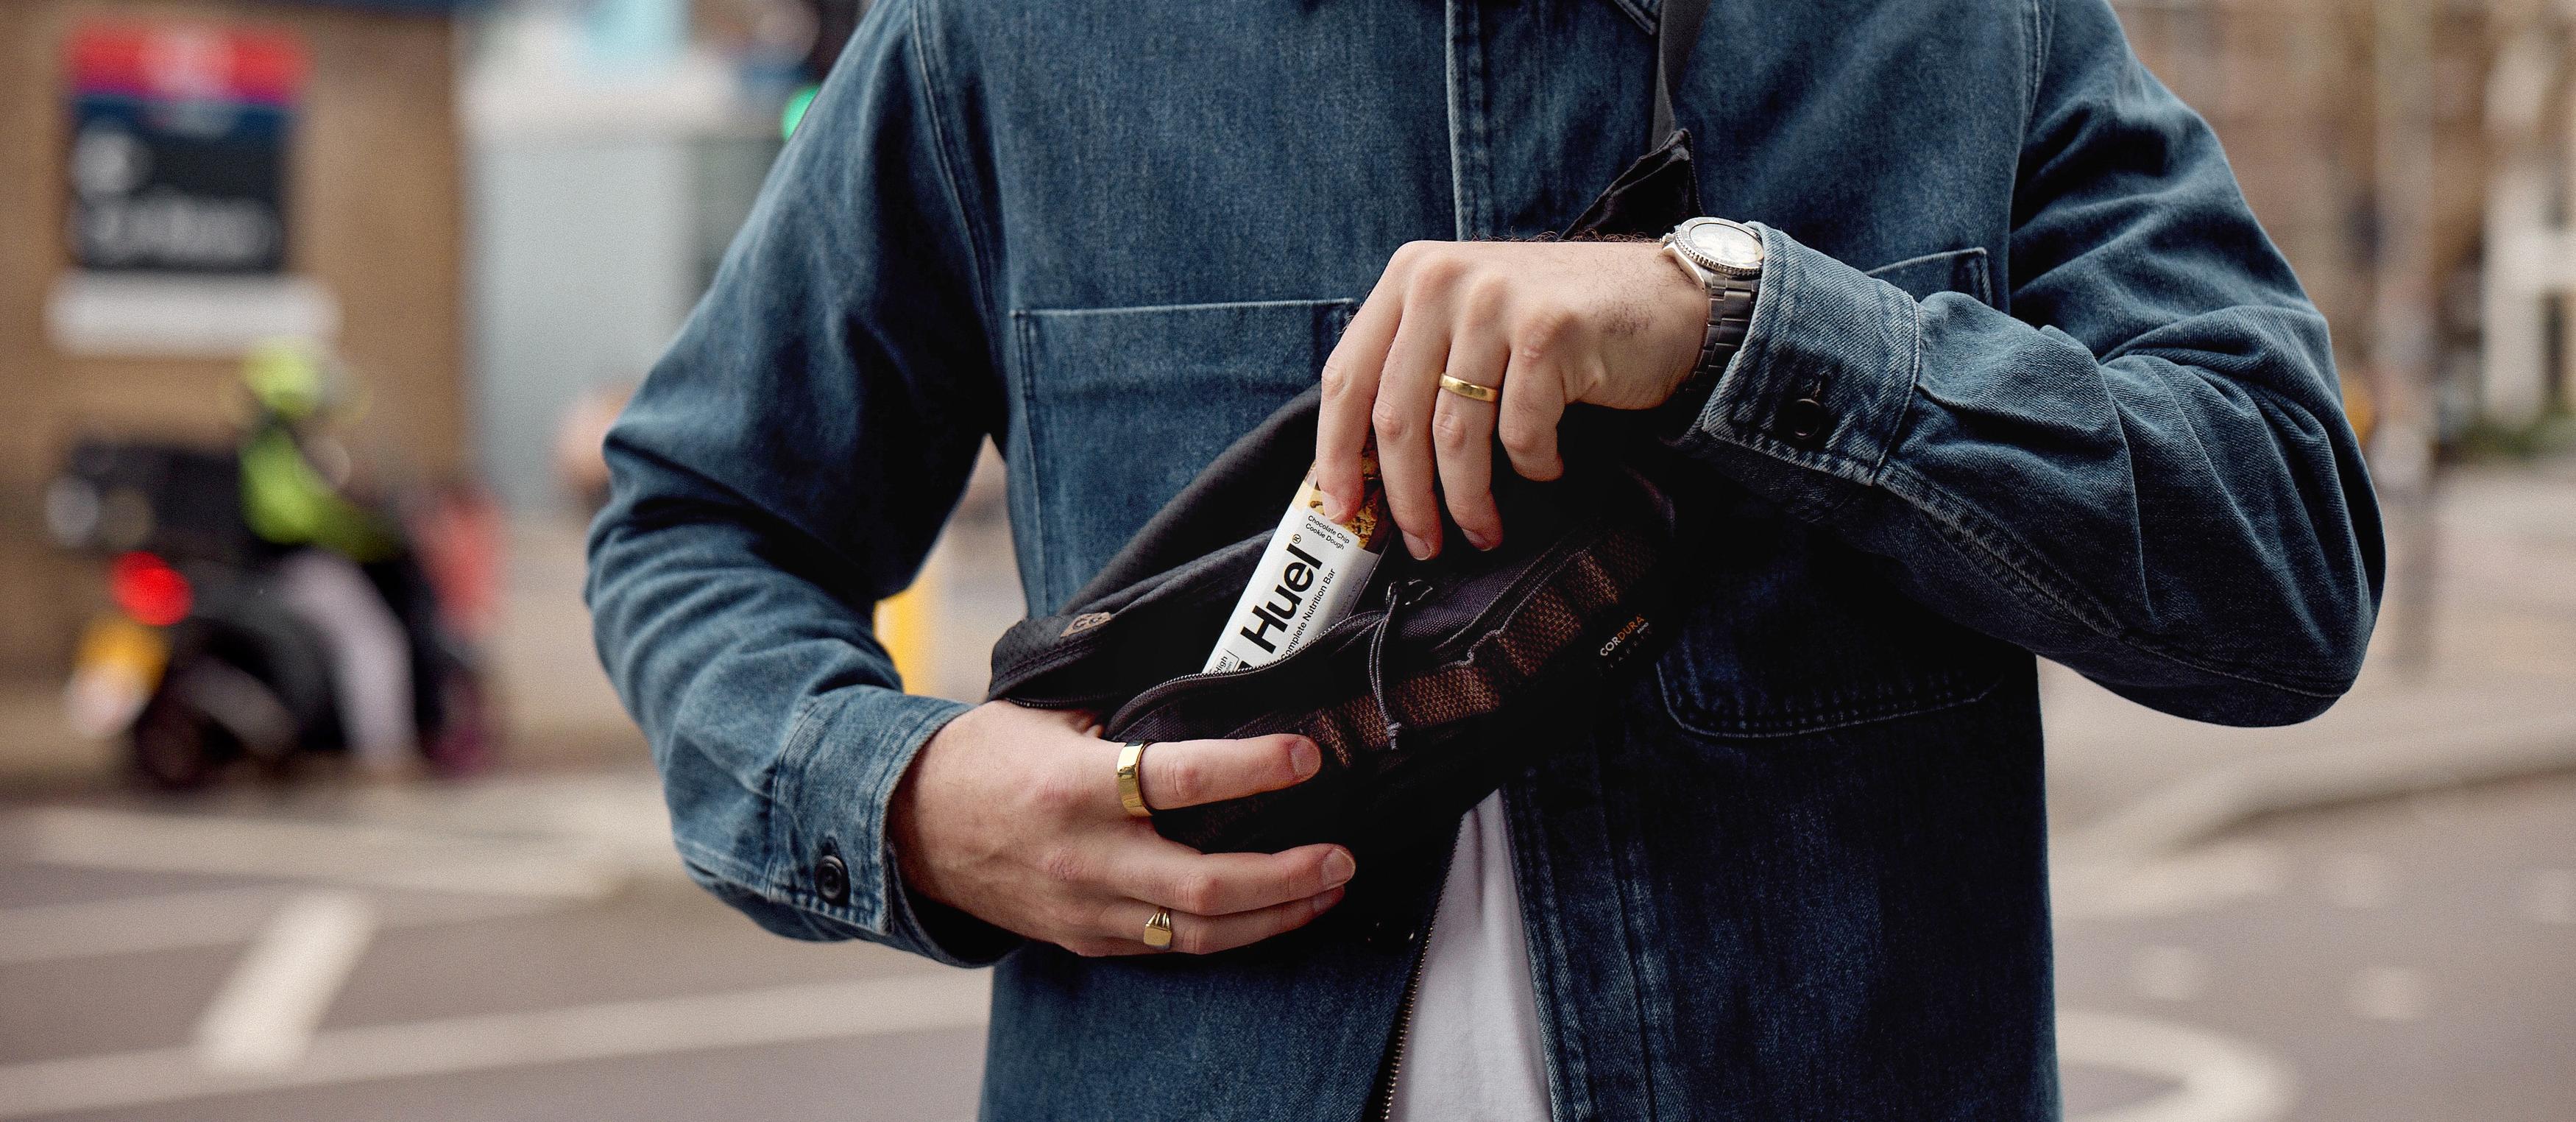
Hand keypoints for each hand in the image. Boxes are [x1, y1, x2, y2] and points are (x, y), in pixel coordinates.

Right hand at [889, 701, 1351, 955]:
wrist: (908, 827)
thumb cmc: (986, 758)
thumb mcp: (1049, 712)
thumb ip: (1125, 712)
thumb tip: (1217, 686)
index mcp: (1075, 785)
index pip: (1180, 779)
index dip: (1251, 770)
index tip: (1306, 756)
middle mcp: (1085, 857)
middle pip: (1205, 884)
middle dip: (1287, 876)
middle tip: (1341, 855)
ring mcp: (1087, 908)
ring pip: (1198, 931)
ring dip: (1275, 915)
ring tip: (1327, 888)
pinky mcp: (1087, 939)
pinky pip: (1170, 945)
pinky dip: (1229, 933)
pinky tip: (1271, 913)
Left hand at [1315, 239, 1707, 557]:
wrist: (1667, 301)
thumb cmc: (1559, 328)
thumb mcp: (1469, 325)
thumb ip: (1415, 371)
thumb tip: (1360, 470)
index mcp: (1409, 275)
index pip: (1347, 377)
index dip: (1335, 453)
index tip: (1339, 509)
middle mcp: (1443, 280)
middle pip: (1396, 418)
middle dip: (1406, 498)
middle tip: (1421, 543)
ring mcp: (1496, 302)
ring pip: (1456, 436)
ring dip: (1467, 501)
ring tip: (1482, 529)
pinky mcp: (1549, 333)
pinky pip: (1520, 434)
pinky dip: (1534, 467)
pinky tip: (1549, 465)